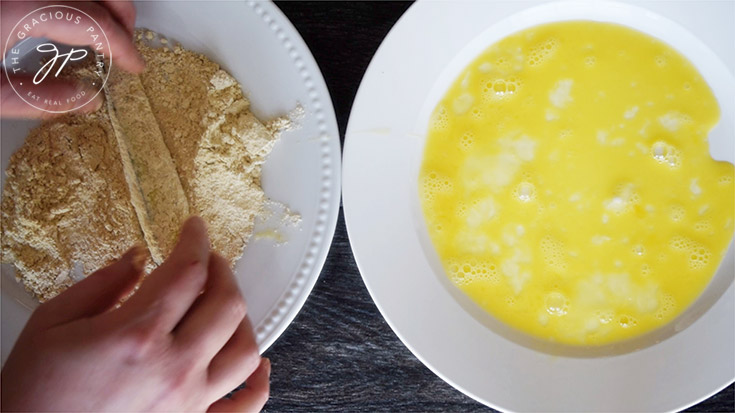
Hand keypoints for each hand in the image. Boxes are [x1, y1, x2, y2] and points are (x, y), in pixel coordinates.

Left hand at [1, 1, 144, 117]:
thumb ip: (36, 97)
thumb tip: (87, 100)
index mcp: (22, 9)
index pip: (93, 22)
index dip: (122, 46)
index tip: (136, 67)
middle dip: (123, 16)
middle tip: (128, 47)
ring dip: (105, 6)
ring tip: (108, 32)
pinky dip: (83, 3)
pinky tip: (77, 20)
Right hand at [1, 217, 269, 411]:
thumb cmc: (33, 393)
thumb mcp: (52, 324)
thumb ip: (102, 284)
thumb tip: (138, 258)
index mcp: (136, 334)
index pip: (188, 270)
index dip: (195, 240)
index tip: (194, 229)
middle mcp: (172, 367)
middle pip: (226, 302)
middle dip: (221, 270)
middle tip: (208, 260)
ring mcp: (188, 401)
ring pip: (245, 349)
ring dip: (241, 317)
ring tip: (222, 304)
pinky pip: (246, 406)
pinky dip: (260, 382)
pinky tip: (258, 363)